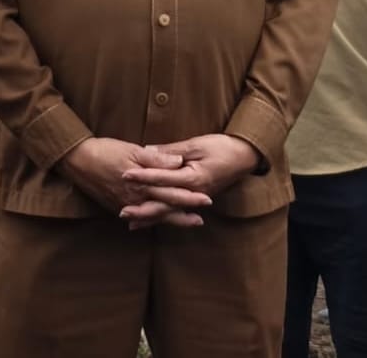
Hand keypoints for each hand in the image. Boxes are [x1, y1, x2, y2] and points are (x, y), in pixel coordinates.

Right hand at [59, 137, 205, 225]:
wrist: (77, 161)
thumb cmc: (106, 151)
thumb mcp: (133, 150)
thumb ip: (157, 158)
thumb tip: (179, 162)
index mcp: (143, 184)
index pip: (172, 193)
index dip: (190, 197)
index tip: (207, 199)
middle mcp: (136, 199)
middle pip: (165, 208)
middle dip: (183, 214)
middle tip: (201, 219)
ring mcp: (125, 205)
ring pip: (152, 216)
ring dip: (169, 219)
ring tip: (186, 223)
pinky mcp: (116, 206)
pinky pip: (137, 217)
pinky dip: (148, 220)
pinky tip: (154, 222)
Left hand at [119, 134, 259, 229]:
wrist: (245, 157)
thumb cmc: (222, 147)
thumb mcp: (196, 144)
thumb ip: (171, 151)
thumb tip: (147, 151)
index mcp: (193, 178)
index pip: (162, 178)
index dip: (143, 176)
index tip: (124, 175)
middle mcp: (194, 194)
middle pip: (164, 204)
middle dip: (142, 207)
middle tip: (121, 211)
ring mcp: (196, 199)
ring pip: (169, 212)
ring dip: (149, 217)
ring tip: (130, 222)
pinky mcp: (196, 200)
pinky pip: (176, 211)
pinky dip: (161, 216)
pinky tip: (148, 222)